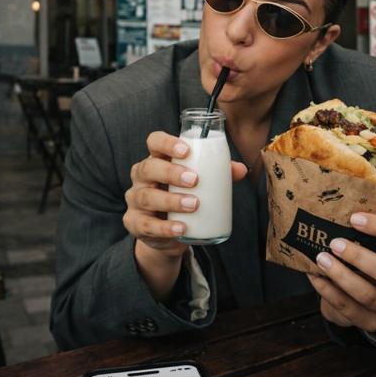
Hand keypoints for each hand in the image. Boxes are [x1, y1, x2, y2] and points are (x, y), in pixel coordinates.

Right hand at [123, 131, 246, 256]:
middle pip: (149, 168)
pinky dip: (165, 228)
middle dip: (171, 173)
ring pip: (148, 196)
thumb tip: (240, 170)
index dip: (166, 143)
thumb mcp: (199, 185)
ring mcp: (135, 200)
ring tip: (194, 204)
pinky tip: (181, 228)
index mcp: (157, 160)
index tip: (186, 151)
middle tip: (195, 180)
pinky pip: (147, 225)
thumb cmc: (183, 198)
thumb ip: (217, 175)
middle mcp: (142, 177)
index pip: (154, 142)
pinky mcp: (135, 223)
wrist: (167, 234)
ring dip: (171, 200)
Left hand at [307, 212, 375, 333]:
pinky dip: (328, 291)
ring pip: (368, 295)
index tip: (354, 218)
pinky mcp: (373, 323)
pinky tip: (315, 277)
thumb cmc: (373, 261)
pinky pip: (348, 309)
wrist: (372, 301)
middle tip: (335, 243)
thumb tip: (336, 212)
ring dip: (341, 276)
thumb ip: (368, 235)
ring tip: (321, 259)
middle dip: (359, 258)